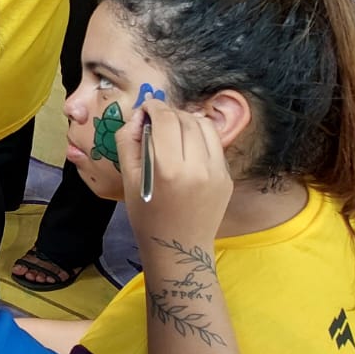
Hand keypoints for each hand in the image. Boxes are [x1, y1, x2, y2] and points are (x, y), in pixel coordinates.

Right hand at [119, 98, 231, 248]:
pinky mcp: (227, 177)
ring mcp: (217, 172)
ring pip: (204, 127)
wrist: (179, 246)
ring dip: (187, 120)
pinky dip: (199, 137)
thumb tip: (138, 117)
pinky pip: (214, 144)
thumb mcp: (127, 179)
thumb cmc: (146, 215)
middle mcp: (197, 167)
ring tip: (173, 129)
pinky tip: (187, 146)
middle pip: (185, 119)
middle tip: (155, 120)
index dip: (153, 107)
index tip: (145, 108)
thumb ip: (128, 142)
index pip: (166, 119)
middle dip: (168, 113)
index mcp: (168, 169)